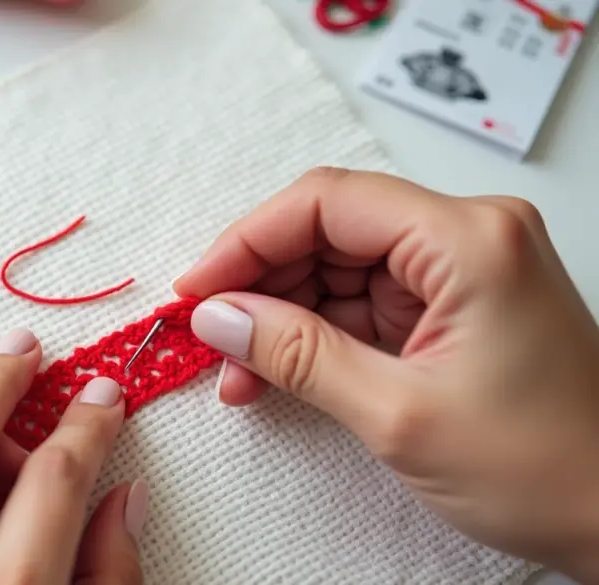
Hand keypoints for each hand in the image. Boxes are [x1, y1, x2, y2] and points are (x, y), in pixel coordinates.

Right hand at [176, 168, 598, 582]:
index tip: (197, 288)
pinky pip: (362, 303)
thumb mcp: (398, 415)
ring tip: (238, 371)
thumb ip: (298, 356)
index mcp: (468, 240)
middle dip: (260, 283)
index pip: (327, 201)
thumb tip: (219, 316)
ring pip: (338, 268)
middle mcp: (467, 238)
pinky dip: (315, 337)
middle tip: (209, 333)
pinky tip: (275, 374)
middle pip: (329, 230)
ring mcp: (461, 272)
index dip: (247, 240)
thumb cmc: (547, 469)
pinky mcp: (453, 307)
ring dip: (281, 317)